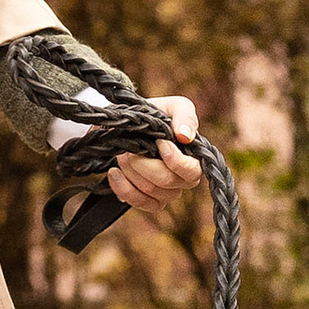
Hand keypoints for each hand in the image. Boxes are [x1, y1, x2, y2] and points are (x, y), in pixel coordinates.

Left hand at [61, 91, 205, 226]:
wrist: (131, 126)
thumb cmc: (156, 116)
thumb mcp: (172, 106)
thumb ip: (184, 114)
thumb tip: (185, 136)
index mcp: (194, 159)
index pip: (191, 172)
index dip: (174, 160)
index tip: (159, 142)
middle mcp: (183, 180)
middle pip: (166, 181)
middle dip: (143, 162)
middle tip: (131, 147)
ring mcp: (166, 193)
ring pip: (149, 191)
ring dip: (130, 170)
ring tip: (121, 154)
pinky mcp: (149, 201)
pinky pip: (139, 203)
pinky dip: (123, 188)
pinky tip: (114, 173)